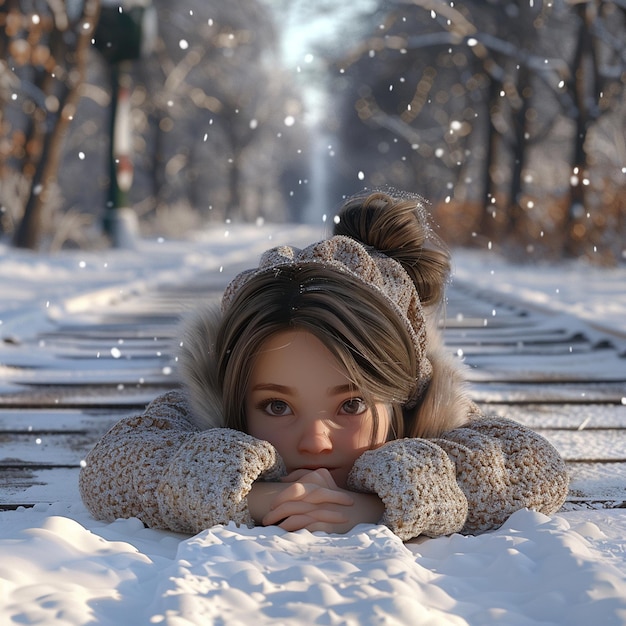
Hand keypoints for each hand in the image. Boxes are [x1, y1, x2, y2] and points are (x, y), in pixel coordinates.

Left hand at [261, 469, 384, 533]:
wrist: (361, 512)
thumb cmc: (337, 498)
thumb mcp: (324, 481)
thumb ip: (305, 476)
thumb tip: (283, 480)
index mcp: (319, 483)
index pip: (296, 489)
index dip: (281, 497)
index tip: (271, 505)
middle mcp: (321, 496)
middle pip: (293, 503)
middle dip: (276, 511)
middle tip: (266, 519)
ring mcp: (325, 511)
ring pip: (297, 516)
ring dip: (281, 523)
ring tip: (271, 529)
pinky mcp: (328, 526)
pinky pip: (306, 528)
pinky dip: (293, 532)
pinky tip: (285, 535)